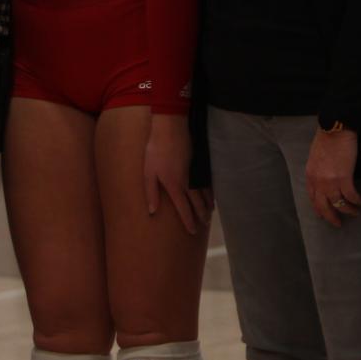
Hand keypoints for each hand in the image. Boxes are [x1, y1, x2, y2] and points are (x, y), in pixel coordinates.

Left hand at [143, 113, 208, 234]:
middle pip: (197, 203)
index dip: (188, 221)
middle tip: (205, 224)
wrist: (171, 128)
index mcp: (174, 186)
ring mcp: (195, 173)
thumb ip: (151, 193)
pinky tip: (212, 193)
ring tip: (210, 212)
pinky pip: (207, 182)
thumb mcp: (148, 172)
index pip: (183, 209)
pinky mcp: (199, 163)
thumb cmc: (156, 150)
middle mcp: (187, 183)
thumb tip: (152, 211)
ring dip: (208, 204)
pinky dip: (211, 190)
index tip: (193, 231)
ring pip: (204, 193)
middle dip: (201, 215)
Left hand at [304, 127, 360, 225]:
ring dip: (348, 210)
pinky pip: (350, 195)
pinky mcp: (344, 178)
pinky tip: (360, 202)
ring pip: (339, 203)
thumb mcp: (314, 157)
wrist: (335, 129)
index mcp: (310, 176)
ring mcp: (330, 181)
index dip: (319, 209)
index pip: (313, 198)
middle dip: (331, 217)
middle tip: (338, 224)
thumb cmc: (326, 139)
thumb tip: (324, 179)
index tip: (323, 215)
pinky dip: (356, 201)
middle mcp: (318, 182)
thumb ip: (317, 171)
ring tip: (355, 213)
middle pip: (324, 206)